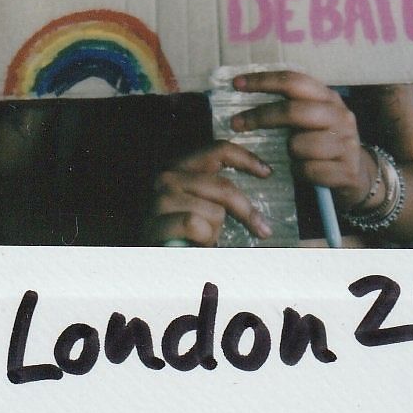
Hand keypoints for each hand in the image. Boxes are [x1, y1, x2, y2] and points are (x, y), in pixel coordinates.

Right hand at [145, 141, 273, 245]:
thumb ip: (219, 189)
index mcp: (181, 166)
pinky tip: (194, 246)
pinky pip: (195, 225)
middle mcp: (168, 175)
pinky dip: (203, 240)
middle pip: (223, 186)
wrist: (144, 262)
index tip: (268, 172)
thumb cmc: (180, 232)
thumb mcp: (201, 203)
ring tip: (204, 240)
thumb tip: (262, 175)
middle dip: (245, 211)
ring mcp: (160, 197)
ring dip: (216, 232)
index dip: (246, 158)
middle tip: (262, 229)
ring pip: (213, 211)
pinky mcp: (155, 221)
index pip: (218, 149)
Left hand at [231, 70, 372, 209]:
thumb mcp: (312, 119)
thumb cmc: (323, 143)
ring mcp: (346, 143)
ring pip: (298, 144)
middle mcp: (340, 115)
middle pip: (293, 111)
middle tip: (236, 124)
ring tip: (293, 156)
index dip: (263, 81)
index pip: (294, 81)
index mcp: (328, 97)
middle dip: (260, 116)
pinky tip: (304, 172)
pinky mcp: (346, 170)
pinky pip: (307, 170)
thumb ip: (290, 106)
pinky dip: (299, 172)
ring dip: (288, 153)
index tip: (236, 84)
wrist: (359, 176)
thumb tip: (245, 93)